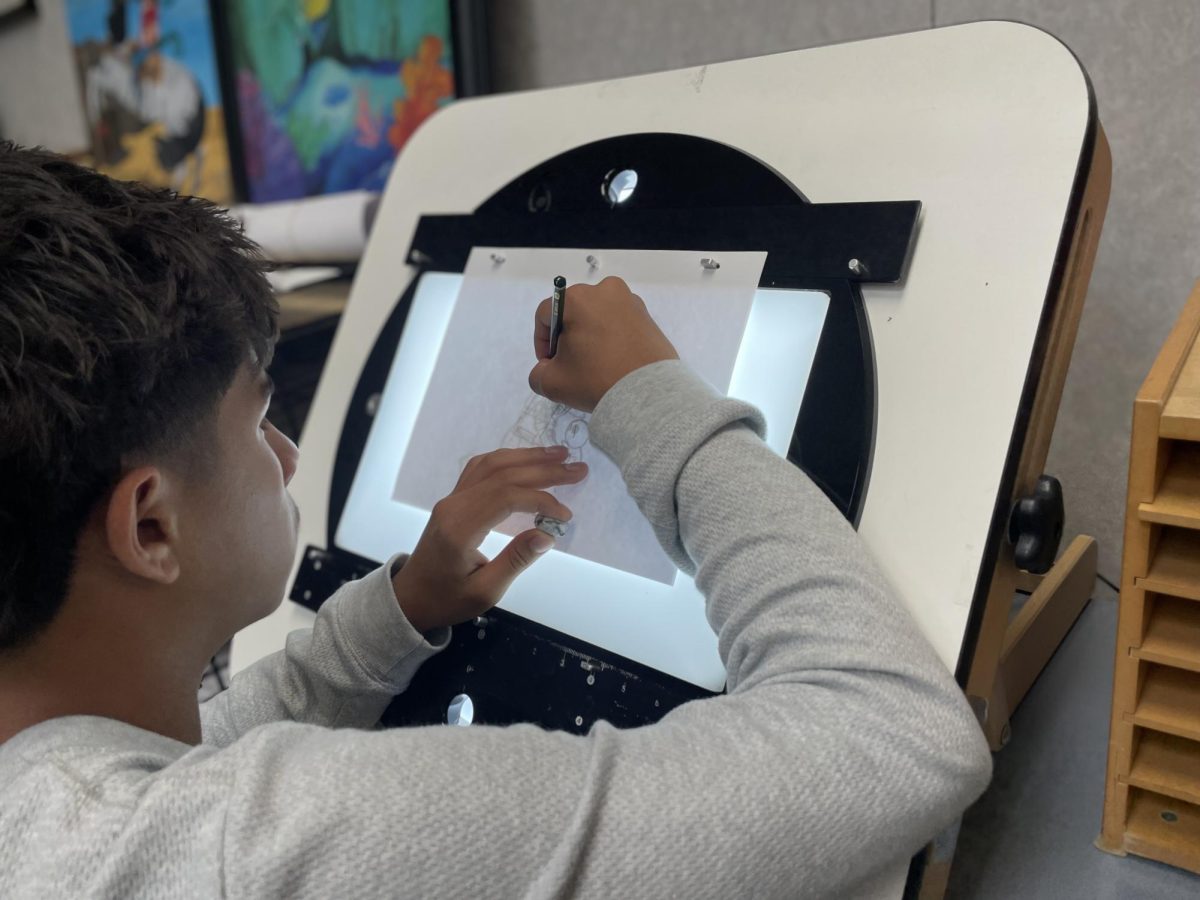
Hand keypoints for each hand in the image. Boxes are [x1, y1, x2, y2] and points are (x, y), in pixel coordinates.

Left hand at [391, 446, 586, 631]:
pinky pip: (480, 468)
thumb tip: (547, 534)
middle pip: (503, 474)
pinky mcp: (453, 499)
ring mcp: (451, 499)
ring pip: (491, 464)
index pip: (506, 497)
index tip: (565, 515)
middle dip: (544, 469)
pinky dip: (507, 460)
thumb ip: (515, 561)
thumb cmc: (447, 600)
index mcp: (460, 529)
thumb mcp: (484, 592)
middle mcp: (454, 505)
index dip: (541, 499)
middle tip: (579, 469)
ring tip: (560, 455)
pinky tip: (527, 460)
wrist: (411, 598)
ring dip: (528, 457)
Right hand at [528, 275, 678, 411]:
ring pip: (598, 317)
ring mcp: (630, 302)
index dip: (542, 341)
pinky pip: (619, 324)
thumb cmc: (596, 381)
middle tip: (571, 365)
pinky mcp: (648, 317)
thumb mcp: (552, 383)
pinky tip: (614, 363)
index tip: (549, 363)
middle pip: (574, 312)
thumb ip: (538, 373)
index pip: (546, 314)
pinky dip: (612, 339)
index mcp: (578, 298)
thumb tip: (547, 367)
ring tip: (595, 366)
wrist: (648, 394)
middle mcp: (605, 291)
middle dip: (567, 337)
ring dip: (590, 337)